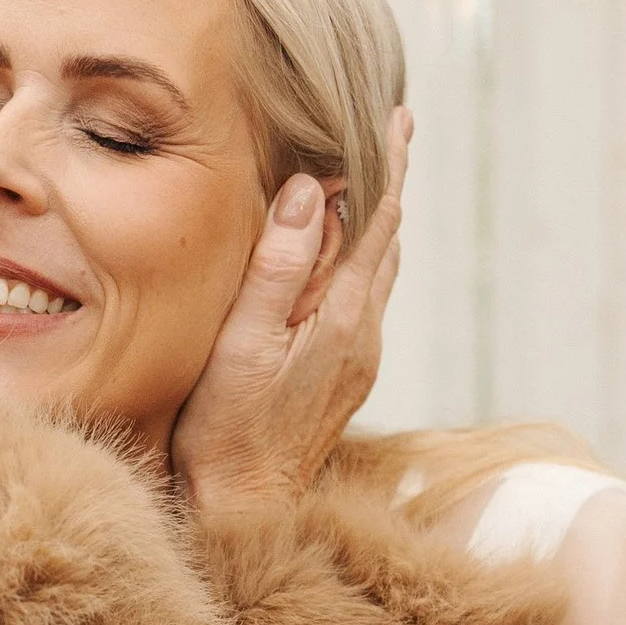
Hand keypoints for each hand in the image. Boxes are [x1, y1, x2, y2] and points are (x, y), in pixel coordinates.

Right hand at [170, 107, 412, 515]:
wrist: (245, 507)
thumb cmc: (229, 431)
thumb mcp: (243, 343)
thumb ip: (279, 266)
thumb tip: (313, 192)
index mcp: (344, 316)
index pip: (378, 221)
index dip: (386, 165)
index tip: (396, 117)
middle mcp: (365, 334)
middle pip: (386, 240)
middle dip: (386, 184)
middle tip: (388, 129)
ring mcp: (359, 357)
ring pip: (379, 271)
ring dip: (376, 222)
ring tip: (368, 181)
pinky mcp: (345, 375)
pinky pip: (362, 299)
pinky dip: (359, 259)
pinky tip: (340, 256)